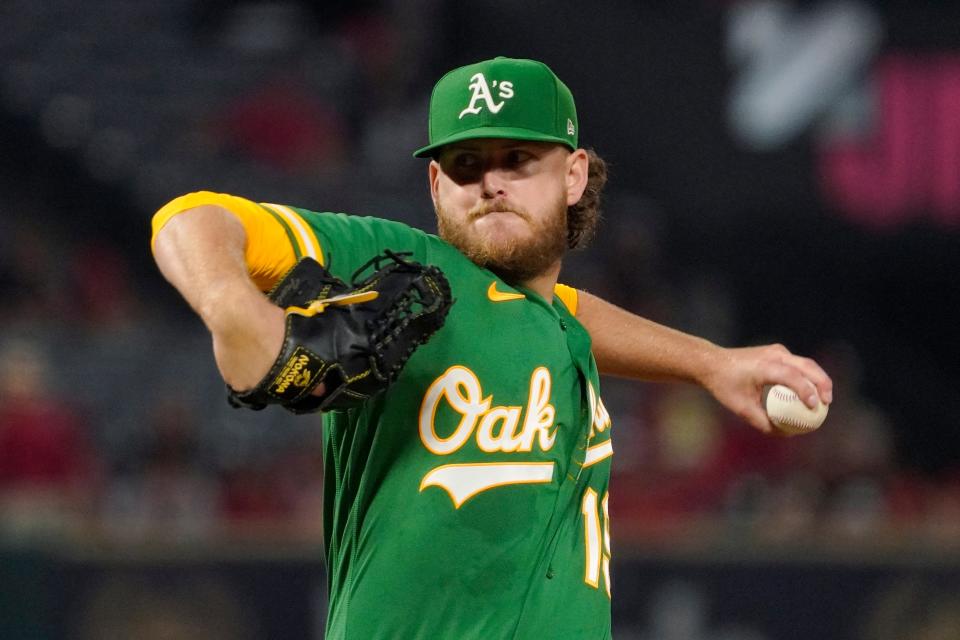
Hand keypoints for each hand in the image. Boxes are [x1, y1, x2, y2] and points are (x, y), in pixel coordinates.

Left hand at [699, 344, 832, 433]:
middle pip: (807, 366)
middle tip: (827, 403)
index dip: (806, 390)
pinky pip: (798, 364)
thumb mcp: (741, 408)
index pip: (792, 376)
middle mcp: (774, 355)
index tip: (814, 407)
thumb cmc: (725, 385)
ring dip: (818, 379)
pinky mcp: (777, 353)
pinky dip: (808, 377)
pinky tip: (812, 393)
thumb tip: (787, 434)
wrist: (712, 363)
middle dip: (822, 383)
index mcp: (764, 365)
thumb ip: (763, 422)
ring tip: (824, 399)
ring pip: (806, 363)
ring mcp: (777, 351)